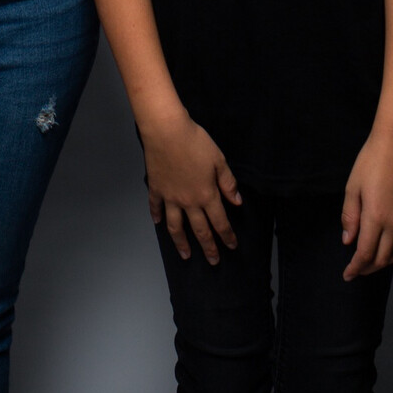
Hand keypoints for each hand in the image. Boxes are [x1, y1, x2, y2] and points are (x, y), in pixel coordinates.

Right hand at [140, 111, 241, 262]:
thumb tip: (237, 202)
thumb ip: (228, 183)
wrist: (166, 131)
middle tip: (213, 261)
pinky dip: (156, 217)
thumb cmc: (195, 141)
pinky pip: (156, 207)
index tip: (232, 246)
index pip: (220, 222)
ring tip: (186, 255)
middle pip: (200, 230)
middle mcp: (189, 202)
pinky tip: (158, 224)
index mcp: (207, 194)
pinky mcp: (156, 189)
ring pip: (176, 226)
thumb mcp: (219, 159)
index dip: (227, 236)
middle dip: (208, 247)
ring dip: (181, 243)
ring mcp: (170, 197)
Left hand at [341, 129, 392, 279]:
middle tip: (357, 270)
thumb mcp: (352, 187)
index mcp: (376, 216)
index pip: (366, 253)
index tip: (347, 275)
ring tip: (372, 262)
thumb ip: (349, 216)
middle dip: (369, 268)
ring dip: (385, 262)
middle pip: (384, 258)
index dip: (356, 267)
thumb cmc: (370, 162)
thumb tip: (348, 241)